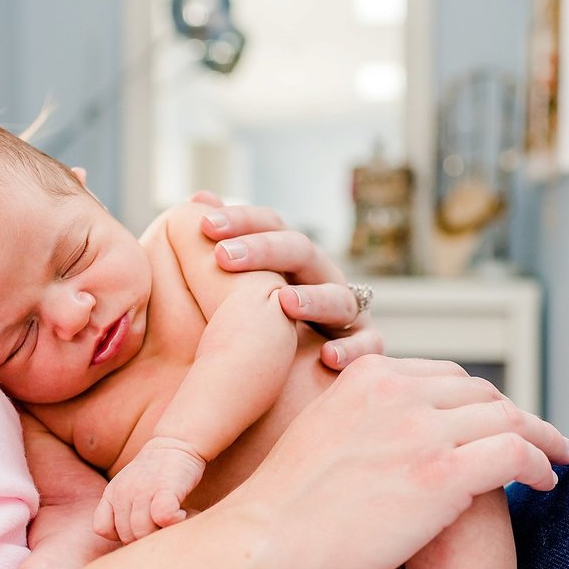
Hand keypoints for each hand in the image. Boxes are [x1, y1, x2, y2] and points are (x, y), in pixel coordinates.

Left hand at [93, 437, 206, 543]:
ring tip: (173, 522)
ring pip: (142, 531)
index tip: (139, 527)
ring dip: (161, 533)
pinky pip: (162, 517)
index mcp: (111, 493)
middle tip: (163, 527)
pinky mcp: (165, 487)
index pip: (102, 529)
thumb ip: (122, 511)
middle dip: (146, 539)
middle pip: (127, 536)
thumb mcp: (128, 488)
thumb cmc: (156, 472)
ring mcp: (142, 489)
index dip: (120, 535)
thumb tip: (129, 543)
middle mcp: (123, 492)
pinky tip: (183, 514)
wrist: (177, 443)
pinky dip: (174, 522)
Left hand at [191, 191, 383, 370]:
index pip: (272, 226)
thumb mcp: (240, 282)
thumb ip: (223, 243)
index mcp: (292, 259)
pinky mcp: (366, 344)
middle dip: (263, 250)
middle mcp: (322, 277)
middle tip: (223, 257)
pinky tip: (328, 357)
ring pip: (339, 297)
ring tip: (285, 302)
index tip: (204, 226)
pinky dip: (351, 349)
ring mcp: (347, 311)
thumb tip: (201, 197)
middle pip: (301, 251)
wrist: (303, 370)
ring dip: (314, 299)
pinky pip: (367, 344)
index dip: (242, 221)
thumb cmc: (263, 320)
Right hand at [210, 355, 568, 568]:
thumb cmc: (283, 507)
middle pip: (479, 392)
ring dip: (539, 436)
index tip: (488, 422)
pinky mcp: (443, 474)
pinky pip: (514, 453)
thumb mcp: (318, 433)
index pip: (441, 376)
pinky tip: (546, 480)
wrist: (265, 542)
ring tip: (555, 457)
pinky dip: (540, 462)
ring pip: (506, 417)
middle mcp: (397, 391)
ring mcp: (421, 430)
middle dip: (510, 414)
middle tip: (531, 439)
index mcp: (366, 375)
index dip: (473, 400)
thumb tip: (389, 441)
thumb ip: (360, 420)